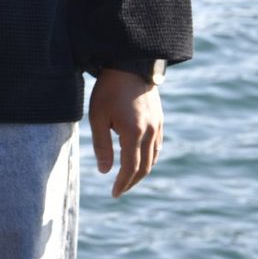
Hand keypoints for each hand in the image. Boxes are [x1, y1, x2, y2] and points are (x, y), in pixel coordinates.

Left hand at [89, 68, 163, 197]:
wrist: (129, 65)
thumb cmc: (108, 90)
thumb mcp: (98, 117)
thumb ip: (101, 145)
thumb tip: (105, 171)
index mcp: (133, 134)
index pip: (130, 168)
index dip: (122, 183)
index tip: (114, 194)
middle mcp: (149, 133)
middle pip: (144, 167)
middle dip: (132, 182)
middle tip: (120, 190)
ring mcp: (157, 126)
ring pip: (153, 158)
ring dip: (142, 172)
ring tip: (128, 179)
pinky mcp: (160, 120)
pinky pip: (157, 146)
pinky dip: (149, 158)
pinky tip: (140, 160)